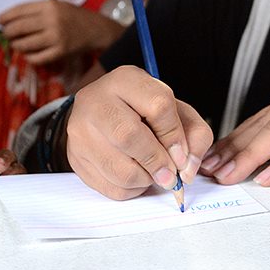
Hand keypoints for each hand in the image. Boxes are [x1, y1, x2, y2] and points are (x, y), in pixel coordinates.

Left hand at [0, 0, 121, 64]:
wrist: (96, 29)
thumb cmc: (73, 16)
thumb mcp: (57, 5)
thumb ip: (37, 10)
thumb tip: (11, 18)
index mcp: (49, 6)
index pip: (19, 10)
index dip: (5, 16)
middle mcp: (51, 21)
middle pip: (18, 28)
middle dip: (7, 32)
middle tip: (6, 33)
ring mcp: (55, 38)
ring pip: (24, 44)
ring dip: (16, 45)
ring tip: (16, 43)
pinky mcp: (59, 52)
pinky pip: (35, 58)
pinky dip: (28, 57)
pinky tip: (28, 53)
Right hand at [65, 65, 211, 198]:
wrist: (101, 116)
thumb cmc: (143, 112)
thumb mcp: (175, 111)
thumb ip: (194, 134)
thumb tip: (188, 168)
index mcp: (126, 80)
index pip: (158, 106)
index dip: (175, 136)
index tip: (182, 155)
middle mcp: (96, 100)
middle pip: (129, 136)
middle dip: (157, 162)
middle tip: (171, 175)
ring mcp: (80, 130)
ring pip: (119, 168)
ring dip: (145, 179)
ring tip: (152, 173)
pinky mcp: (75, 158)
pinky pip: (110, 186)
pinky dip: (131, 189)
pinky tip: (135, 176)